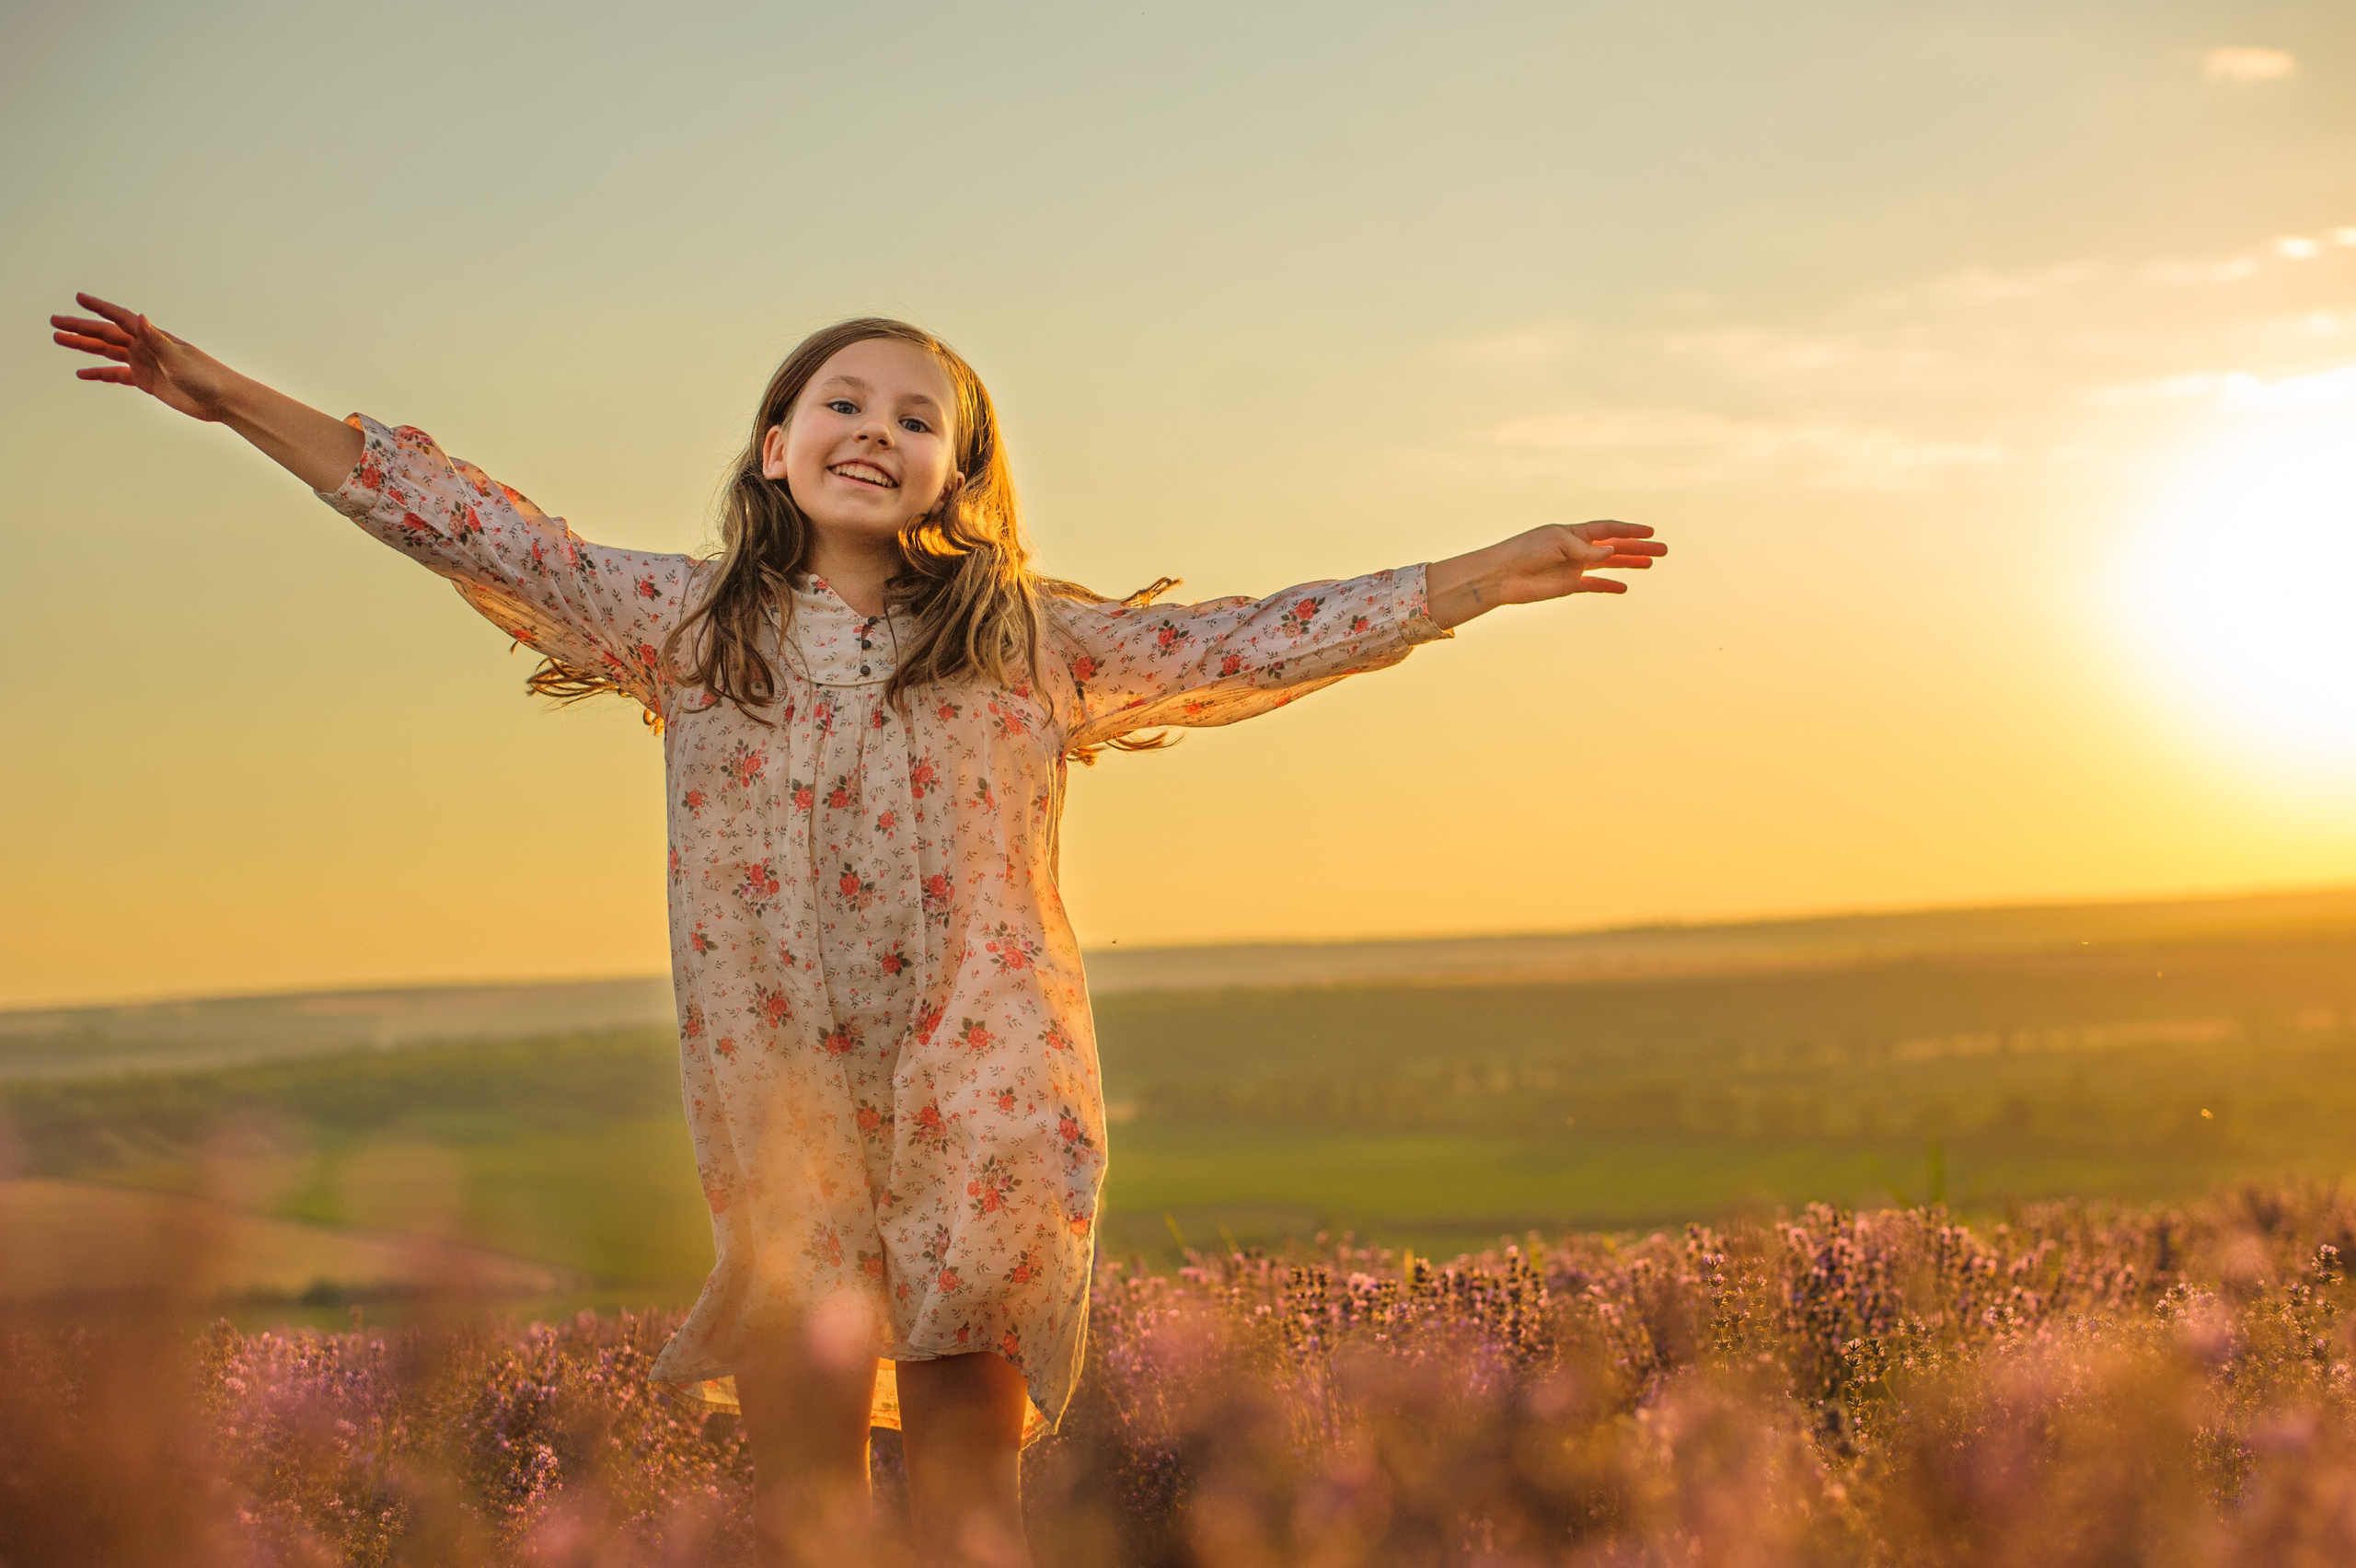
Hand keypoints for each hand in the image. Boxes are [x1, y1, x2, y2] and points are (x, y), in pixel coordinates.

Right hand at [50, 291, 361, 488]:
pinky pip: (117, 375)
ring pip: (107, 353)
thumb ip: (155, 339)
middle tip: (54, 322)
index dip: (99, 307)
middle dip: (80, 328)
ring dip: (83, 348)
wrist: (224, 400)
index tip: (79, 297)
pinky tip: (82, 373)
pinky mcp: (148, 382)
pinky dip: (100, 374)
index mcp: (153, 337)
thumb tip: (138, 316)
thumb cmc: (207, 376)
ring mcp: (145, 364)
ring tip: (58, 341)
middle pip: (106, 335)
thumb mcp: (178, 357)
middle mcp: (146, 347)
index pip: (120, 318)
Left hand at [1426, 521, 1666, 629]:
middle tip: (1663, 550)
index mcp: (1574, 532)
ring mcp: (1574, 567)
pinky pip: (1594, 585)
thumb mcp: (1557, 544)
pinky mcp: (1568, 585)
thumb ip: (1585, 550)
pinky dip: (1609, 585)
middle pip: (1614, 547)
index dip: (1630, 531)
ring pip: (1609, 564)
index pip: (1608, 529)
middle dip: (1638, 548)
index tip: (1650, 532)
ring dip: (1629, 564)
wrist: (1502, 575)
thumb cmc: (1525, 552)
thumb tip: (1612, 552)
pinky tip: (1625, 587)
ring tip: (1651, 564)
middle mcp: (1577, 548)